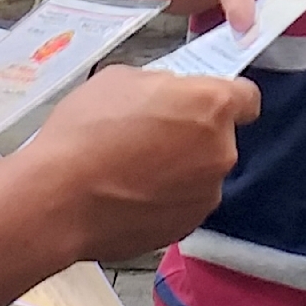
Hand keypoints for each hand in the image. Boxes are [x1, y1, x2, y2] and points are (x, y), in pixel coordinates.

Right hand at [14, 68, 257, 264]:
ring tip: (133, 170)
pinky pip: (184, 204)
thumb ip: (160, 85)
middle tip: (149, 135)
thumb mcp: (119, 80)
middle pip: (220, 137)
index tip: (202, 102)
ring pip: (201, 173)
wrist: (58, 199)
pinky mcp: (187, 226)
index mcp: (211, 106)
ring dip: (179, 169)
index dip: (225, 98)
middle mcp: (220, 151)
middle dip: (193, 134)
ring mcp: (206, 194)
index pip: (247, 98)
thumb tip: (169, 95)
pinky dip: (165, 199)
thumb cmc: (85, 131)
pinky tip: (129, 195)